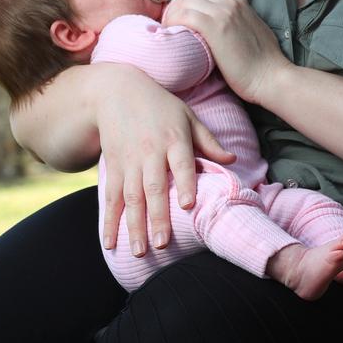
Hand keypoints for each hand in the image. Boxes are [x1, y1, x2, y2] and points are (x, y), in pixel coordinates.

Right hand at [95, 64, 234, 253]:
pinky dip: (109, 222)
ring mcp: (128, 162)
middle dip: (157, 217)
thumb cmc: (160, 106)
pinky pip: (110, 198)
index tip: (188, 206)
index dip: (184, 184)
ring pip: (130, 198)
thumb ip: (208, 141)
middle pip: (153, 187)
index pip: (180, 163)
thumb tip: (232, 161)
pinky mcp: (113, 167)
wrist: (116, 91)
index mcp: (173, 138)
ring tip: (139, 252)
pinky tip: (110, 243)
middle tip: (163, 244)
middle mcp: (149, 152)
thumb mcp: (187, 116)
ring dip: (133, 227)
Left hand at [158, 0, 289, 104]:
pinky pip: (185, 15)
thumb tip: (216, 27)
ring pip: (185, 1)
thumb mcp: (249, 33)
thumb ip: (233, 22)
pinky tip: (169, 33)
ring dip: (170, 14)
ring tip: (166, 31)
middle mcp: (230, 2)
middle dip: (172, 2)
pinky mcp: (216, 26)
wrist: (271, 77)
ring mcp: (224, 12)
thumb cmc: (260, 64)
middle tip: (163, 21)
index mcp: (238, 2)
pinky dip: (173, 22)